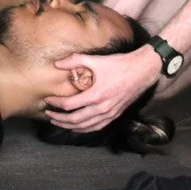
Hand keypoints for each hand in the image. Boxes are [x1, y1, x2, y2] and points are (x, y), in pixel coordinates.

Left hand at [44, 46, 160, 132]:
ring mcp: (109, 114)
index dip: (56, 103)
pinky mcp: (115, 115)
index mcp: (95, 95)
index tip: (48, 99)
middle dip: (59, 119)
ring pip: (85, 127)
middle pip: (74, 120)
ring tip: (59, 122)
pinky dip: (84, 129)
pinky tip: (78, 127)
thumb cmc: (120, 64)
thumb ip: (75, 60)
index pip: (69, 105)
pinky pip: (96, 127)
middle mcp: (101, 108)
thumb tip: (58, 63)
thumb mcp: (97, 60)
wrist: (143, 70)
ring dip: (69, 126)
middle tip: (49, 114)